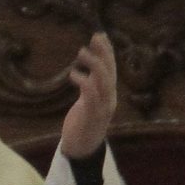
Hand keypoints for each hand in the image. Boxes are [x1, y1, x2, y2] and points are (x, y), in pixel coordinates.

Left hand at [60, 32, 117, 158]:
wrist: (82, 149)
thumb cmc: (84, 123)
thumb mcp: (88, 101)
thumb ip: (91, 85)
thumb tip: (88, 68)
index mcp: (109, 95)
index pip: (111, 69)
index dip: (107, 52)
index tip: (100, 35)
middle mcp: (109, 99)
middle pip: (110, 72)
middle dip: (104, 53)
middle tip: (94, 37)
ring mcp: (102, 108)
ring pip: (104, 82)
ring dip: (94, 65)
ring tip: (81, 52)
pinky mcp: (91, 116)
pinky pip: (91, 96)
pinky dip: (84, 82)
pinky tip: (73, 74)